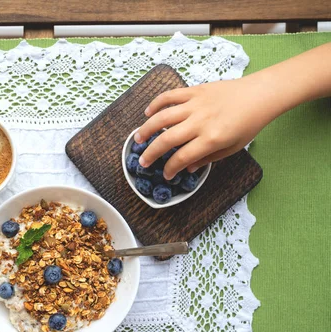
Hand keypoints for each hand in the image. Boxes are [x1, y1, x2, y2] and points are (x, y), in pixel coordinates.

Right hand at [133, 77, 275, 179]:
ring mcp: (195, 104)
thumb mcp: (232, 148)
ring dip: (146, 129)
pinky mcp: (194, 90)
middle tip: (142, 161)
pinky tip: (148, 113)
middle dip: (151, 153)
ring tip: (137, 139)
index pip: (182, 158)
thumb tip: (187, 168)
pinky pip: (169, 96)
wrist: (260, 95)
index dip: (170, 169)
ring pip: (162, 118)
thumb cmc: (249, 123)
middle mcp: (200, 122)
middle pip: (167, 139)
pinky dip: (155, 104)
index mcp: (211, 139)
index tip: (165, 174)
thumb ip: (208, 158)